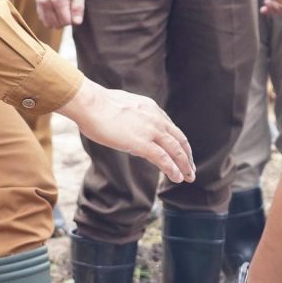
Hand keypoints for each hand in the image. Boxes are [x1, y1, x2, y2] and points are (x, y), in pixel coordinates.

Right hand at [35, 0, 85, 28]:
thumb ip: (78, 6)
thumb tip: (77, 22)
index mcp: (58, 0)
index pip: (66, 22)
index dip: (74, 18)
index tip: (76, 6)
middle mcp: (46, 2)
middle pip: (57, 24)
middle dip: (66, 19)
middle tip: (71, 6)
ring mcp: (39, 1)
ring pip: (48, 23)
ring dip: (57, 20)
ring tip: (64, 7)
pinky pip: (42, 17)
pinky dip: (49, 17)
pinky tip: (56, 8)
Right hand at [58, 82, 194, 182]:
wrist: (91, 104)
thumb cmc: (97, 105)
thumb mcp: (120, 105)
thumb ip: (129, 114)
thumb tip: (125, 122)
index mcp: (151, 108)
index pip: (170, 127)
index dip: (177, 142)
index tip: (180, 152)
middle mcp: (156, 118)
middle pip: (179, 139)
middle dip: (187, 155)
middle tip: (190, 168)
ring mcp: (151, 131)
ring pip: (176, 150)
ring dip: (184, 166)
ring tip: (188, 177)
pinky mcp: (143, 143)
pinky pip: (164, 159)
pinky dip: (172, 169)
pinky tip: (176, 178)